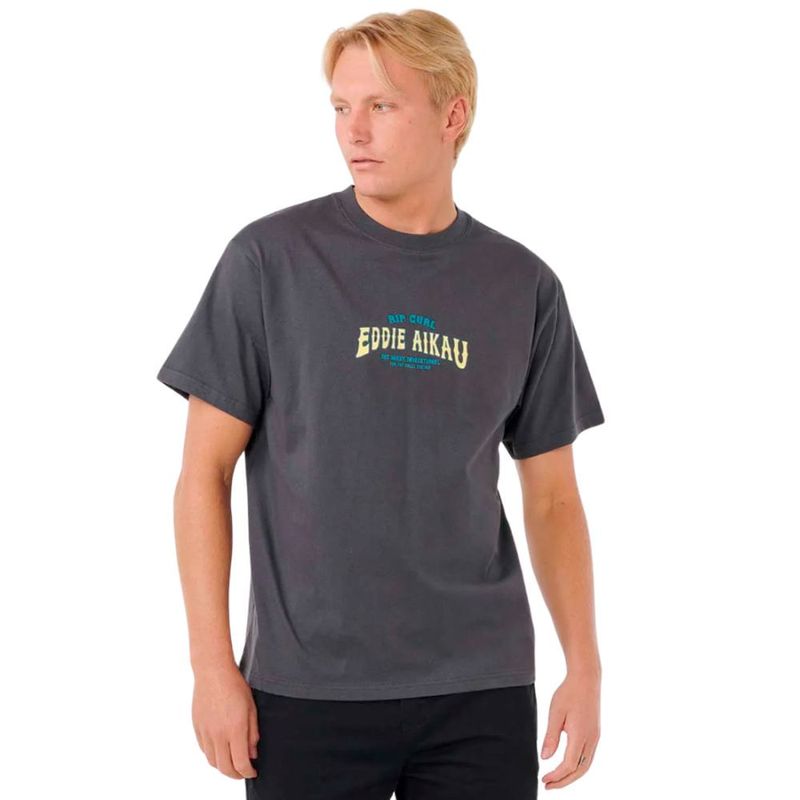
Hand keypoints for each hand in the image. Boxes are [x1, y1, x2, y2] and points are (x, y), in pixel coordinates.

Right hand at [191, 663, 258, 779]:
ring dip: (223, 767)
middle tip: (244, 772)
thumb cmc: (236, 686)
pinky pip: (204, 750)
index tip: (253, 772)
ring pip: (213, 762)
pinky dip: (213, 756)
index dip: (248, 772)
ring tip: (233, 763)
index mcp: (235, 729)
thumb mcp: (252, 708)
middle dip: (236, 775)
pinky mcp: (197, 728)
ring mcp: (206, 732)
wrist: (213, 672)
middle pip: (225, 767)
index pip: (241, 763)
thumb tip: (252, 754)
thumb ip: (252, 733)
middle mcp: (218, 734)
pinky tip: (221, 751)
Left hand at [539, 671, 600, 789]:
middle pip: (580, 771)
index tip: (543, 779)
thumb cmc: (568, 693)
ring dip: (571, 776)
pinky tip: (567, 765)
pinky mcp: (595, 733)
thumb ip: (551, 737)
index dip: (556, 776)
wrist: (586, 679)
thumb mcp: (555, 713)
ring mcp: (595, 737)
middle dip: (564, 781)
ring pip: (586, 766)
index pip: (569, 765)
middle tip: (548, 785)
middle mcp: (591, 740)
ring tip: (556, 779)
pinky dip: (577, 766)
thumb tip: (545, 758)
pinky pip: (588, 757)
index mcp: (581, 736)